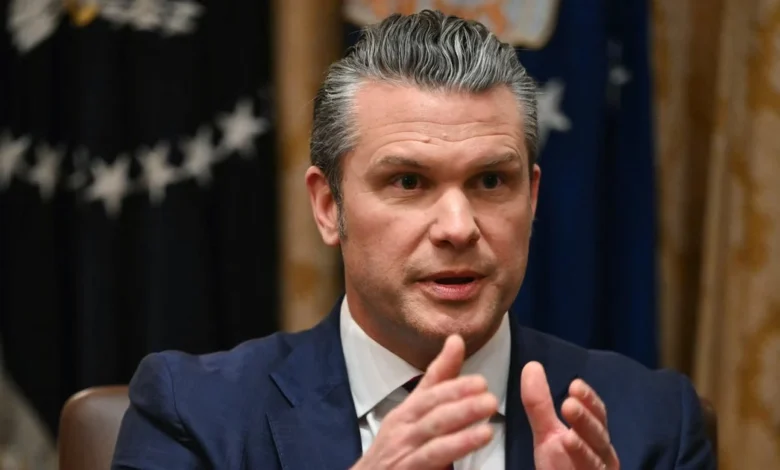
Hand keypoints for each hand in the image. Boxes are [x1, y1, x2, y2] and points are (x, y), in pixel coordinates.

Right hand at [351, 335, 497, 469]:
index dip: (450, 376)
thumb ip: (439, 384)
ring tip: (489, 406)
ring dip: (461, 415)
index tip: (474, 369)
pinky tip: (479, 436)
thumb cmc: (395, 453)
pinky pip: (433, 454)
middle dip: (458, 393)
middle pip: (430, 405)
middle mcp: (402, 427)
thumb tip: (456, 342)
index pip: (428, 389)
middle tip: (486, 388)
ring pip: (433, 427)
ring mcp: (403, 448)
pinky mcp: (407, 468)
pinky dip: (457, 443)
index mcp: (406, 413)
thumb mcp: (414, 420)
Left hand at [521, 361, 619, 469]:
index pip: (597, 415)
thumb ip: (540, 404)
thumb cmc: (563, 466)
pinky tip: (568, 448)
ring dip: (583, 447)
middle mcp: (603, 455)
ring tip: (567, 435)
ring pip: (597, 459)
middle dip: (586, 420)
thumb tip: (532, 366)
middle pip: (599, 435)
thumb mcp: (547, 434)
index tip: (575, 385)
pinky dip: (582, 462)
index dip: (589, 401)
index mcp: (594, 438)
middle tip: (569, 403)